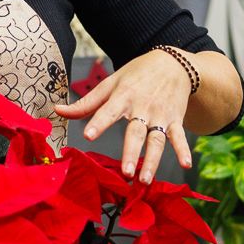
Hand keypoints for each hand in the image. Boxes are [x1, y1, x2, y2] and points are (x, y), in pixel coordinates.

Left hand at [53, 50, 192, 182]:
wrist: (172, 63)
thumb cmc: (136, 75)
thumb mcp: (111, 83)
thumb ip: (86, 103)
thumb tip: (57, 110)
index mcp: (123, 96)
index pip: (108, 111)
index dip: (98, 122)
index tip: (88, 136)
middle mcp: (143, 107)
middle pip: (136, 132)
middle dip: (131, 152)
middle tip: (126, 172)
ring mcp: (160, 115)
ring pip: (157, 140)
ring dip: (152, 160)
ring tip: (145, 180)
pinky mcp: (175, 119)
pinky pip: (179, 136)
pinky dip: (183, 150)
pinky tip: (186, 165)